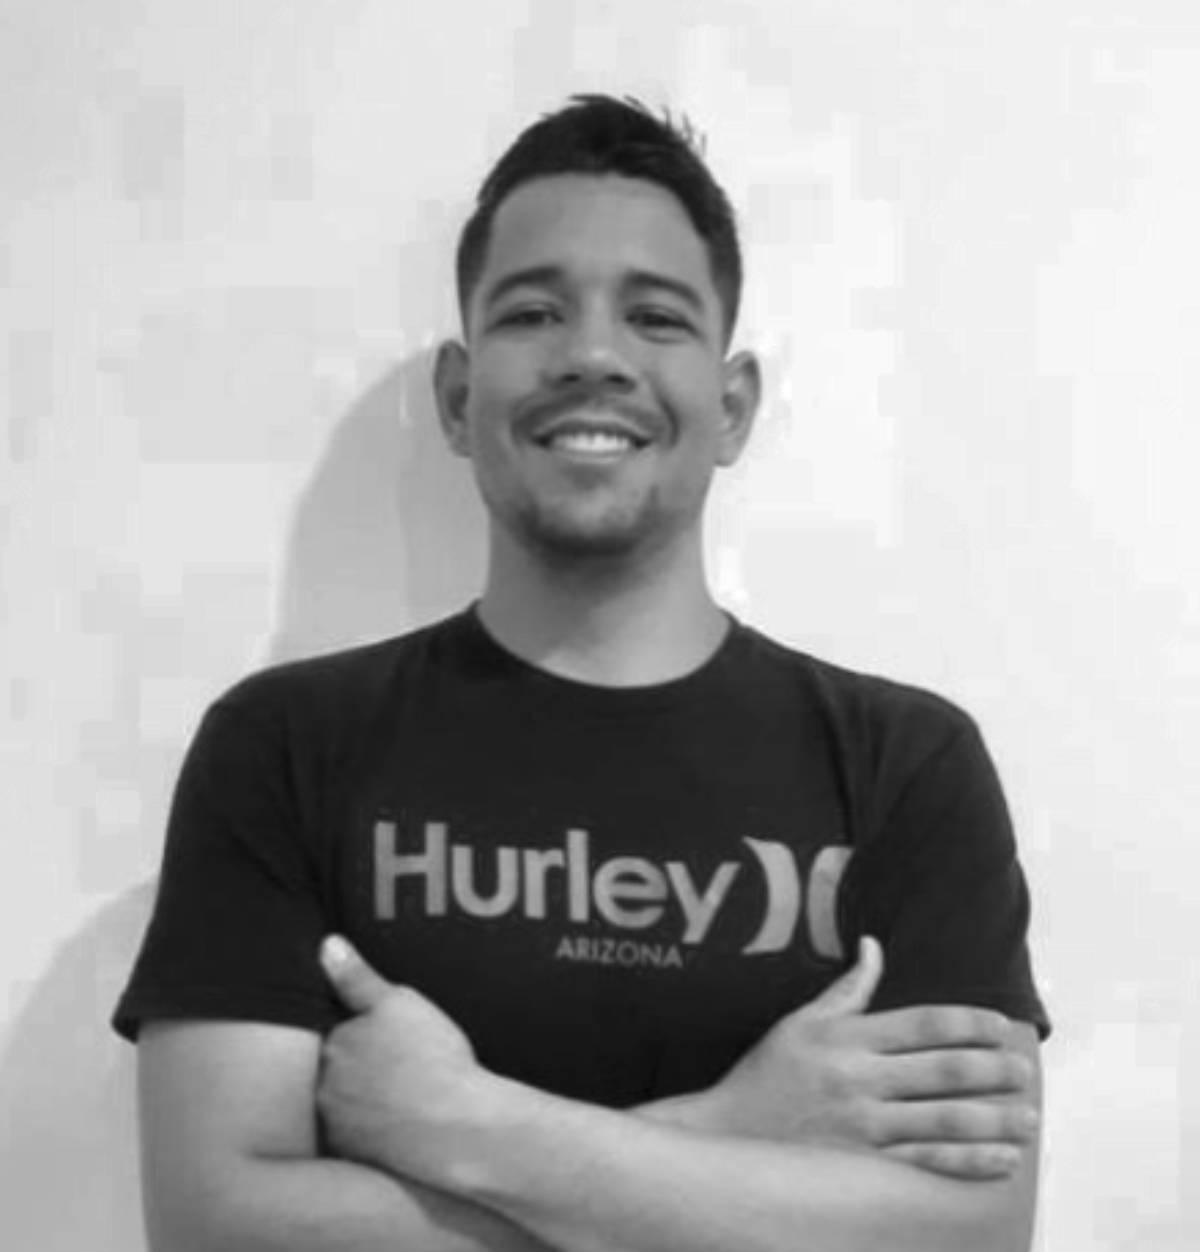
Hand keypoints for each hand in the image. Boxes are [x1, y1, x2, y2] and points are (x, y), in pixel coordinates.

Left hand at [316, 936, 497, 1185]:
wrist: (458, 1127)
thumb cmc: (433, 1059)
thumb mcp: (400, 1003)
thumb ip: (357, 977)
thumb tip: (327, 945)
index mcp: (334, 1045)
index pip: (338, 1032)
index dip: (368, 1033)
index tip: (395, 1040)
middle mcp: (324, 1087)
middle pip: (337, 1069)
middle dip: (361, 1067)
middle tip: (404, 1067)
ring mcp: (337, 1126)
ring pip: (345, 1103)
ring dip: (364, 1098)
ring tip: (406, 1094)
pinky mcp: (353, 1156)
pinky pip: (357, 1135)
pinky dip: (374, 1128)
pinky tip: (403, 1121)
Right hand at [641, 937, 1036, 1179]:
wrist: (727, 1137)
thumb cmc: (766, 1074)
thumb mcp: (800, 1022)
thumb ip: (846, 989)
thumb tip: (873, 946)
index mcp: (847, 1038)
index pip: (923, 1024)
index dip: (968, 1023)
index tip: (1001, 1025)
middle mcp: (860, 1080)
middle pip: (943, 1071)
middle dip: (994, 1069)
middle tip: (1027, 1069)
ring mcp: (864, 1127)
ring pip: (945, 1120)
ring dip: (994, 1118)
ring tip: (1029, 1116)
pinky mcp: (864, 1166)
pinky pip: (927, 1165)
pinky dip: (970, 1163)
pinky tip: (1002, 1159)